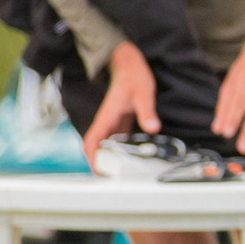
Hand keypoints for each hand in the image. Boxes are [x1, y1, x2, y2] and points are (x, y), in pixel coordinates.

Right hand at [82, 41, 159, 165]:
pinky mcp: (120, 121)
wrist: (129, 64)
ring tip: (122, 174)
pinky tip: (131, 159)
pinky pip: (117, 140)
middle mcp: (107, 122)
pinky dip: (120, 150)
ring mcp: (113, 122)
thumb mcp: (143, 94)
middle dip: (100, 163)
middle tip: (112, 180)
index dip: (92, 157)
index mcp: (107, 117)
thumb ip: (147, 112)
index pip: (92, 141)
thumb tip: (152, 128)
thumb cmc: (133, 76)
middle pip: (97, 147)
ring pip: (106, 145)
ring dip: (110, 158)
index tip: (98, 172)